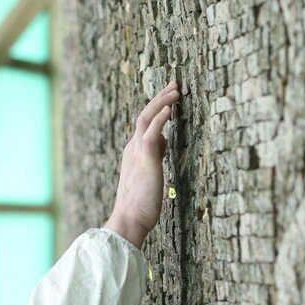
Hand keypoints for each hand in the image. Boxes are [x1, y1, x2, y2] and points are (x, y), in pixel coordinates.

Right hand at [104, 81, 180, 248]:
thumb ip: (155, 156)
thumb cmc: (141, 205)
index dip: (158, 108)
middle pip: (145, 114)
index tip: (170, 99)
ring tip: (176, 90)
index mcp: (134, 152)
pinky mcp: (146, 159)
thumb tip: (164, 142)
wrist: (129, 220)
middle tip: (175, 84)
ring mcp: (138, 152)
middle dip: (160, 98)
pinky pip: (152, 132)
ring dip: (162, 101)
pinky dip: (160, 118)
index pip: (145, 123)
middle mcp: (133, 148)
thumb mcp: (150, 175)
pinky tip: (170, 108)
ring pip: (147, 117)